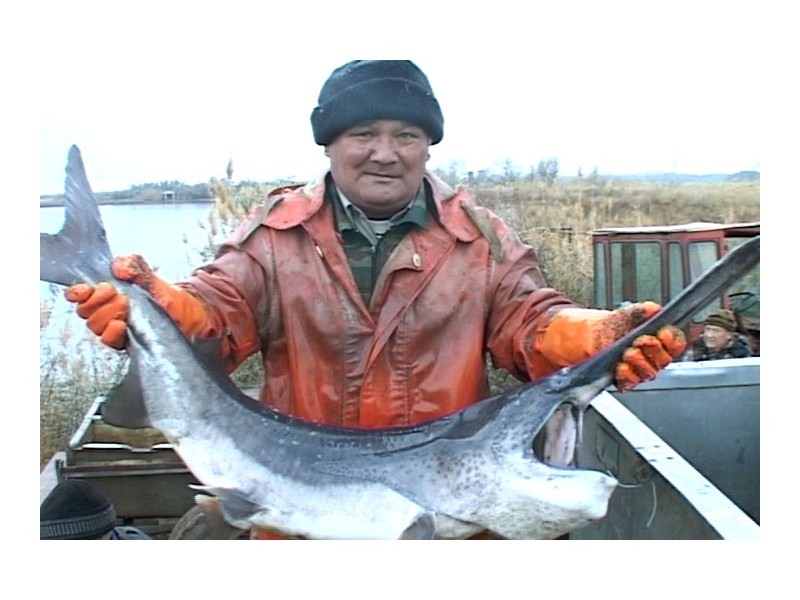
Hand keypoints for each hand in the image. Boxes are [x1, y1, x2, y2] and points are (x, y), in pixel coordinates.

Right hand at [65, 254, 209, 348]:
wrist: (192, 314)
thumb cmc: (169, 296)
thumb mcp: (151, 276)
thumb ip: (135, 266)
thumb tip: (118, 267)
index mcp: (108, 296)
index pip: (80, 296)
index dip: (76, 293)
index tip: (84, 290)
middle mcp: (108, 314)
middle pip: (85, 311)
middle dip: (97, 300)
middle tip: (117, 294)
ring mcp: (117, 330)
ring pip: (95, 326)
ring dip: (106, 314)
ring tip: (125, 306)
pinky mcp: (129, 344)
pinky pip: (110, 341)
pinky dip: (111, 332)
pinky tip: (121, 325)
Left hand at [538, 301, 686, 390]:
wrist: (561, 341)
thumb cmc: (586, 329)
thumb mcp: (612, 318)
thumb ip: (635, 313)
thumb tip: (653, 309)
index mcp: (648, 335)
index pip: (673, 341)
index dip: (673, 339)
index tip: (663, 334)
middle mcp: (643, 353)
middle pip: (664, 360)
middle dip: (654, 352)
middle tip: (640, 343)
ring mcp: (631, 368)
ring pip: (649, 373)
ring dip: (640, 365)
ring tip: (627, 355)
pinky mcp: (617, 379)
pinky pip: (631, 384)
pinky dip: (628, 378)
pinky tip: (620, 371)